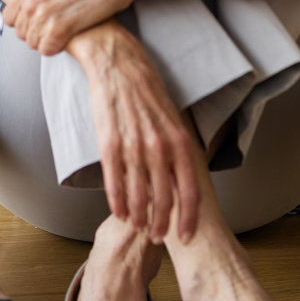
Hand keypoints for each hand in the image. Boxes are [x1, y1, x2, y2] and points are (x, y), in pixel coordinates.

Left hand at [2, 0, 144, 54]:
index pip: (9, 18)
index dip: (23, 20)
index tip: (38, 18)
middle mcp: (31, 2)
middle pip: (21, 33)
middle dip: (34, 32)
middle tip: (53, 25)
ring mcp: (45, 16)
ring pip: (33, 43)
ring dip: (45, 40)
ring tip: (61, 31)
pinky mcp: (61, 29)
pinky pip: (47, 49)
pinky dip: (55, 47)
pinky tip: (66, 39)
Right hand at [67, 21, 200, 241]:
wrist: (118, 64)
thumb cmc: (147, 90)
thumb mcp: (173, 118)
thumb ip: (178, 148)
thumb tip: (182, 176)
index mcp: (180, 141)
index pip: (190, 191)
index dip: (188, 218)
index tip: (187, 236)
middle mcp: (160, 147)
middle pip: (164, 200)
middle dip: (162, 224)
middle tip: (158, 237)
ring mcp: (134, 147)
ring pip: (139, 196)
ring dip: (139, 217)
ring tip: (139, 227)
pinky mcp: (110, 144)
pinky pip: (115, 182)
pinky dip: (117, 202)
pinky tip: (119, 213)